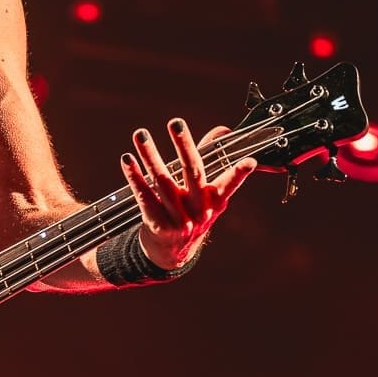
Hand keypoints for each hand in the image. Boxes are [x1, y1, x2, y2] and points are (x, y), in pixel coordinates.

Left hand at [121, 118, 256, 271]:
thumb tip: (224, 129)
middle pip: (192, 173)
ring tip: (140, 134)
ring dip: (151, 155)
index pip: (228, 185)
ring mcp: (179, 220)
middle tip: (175, 122)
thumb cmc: (191, 212)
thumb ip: (211, 158)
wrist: (172, 253)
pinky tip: (127, 159)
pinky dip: (134, 176)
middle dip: (184, 145)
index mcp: (215, 202)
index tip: (249, 161)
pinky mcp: (157, 226)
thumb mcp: (206, 193)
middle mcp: (199, 211)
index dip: (239, 174)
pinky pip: (144, 196)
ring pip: (163, 182)